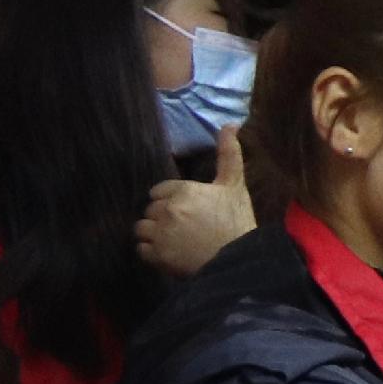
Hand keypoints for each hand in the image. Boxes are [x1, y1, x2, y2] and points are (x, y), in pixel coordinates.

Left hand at [134, 128, 255, 277]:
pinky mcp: (157, 255)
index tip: (187, 212)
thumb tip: (230, 124)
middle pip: (150, 210)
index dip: (171, 201)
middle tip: (184, 228)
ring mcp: (160, 233)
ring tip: (174, 241)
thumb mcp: (234, 186)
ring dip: (154, 235)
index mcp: (183, 190)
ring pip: (142, 229)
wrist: (240, 260)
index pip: (158, 192)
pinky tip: (170, 254)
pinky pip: (141, 250)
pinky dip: (152, 253)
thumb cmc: (238, 221)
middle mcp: (167, 209)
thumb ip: (229, 155)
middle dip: (163, 218)